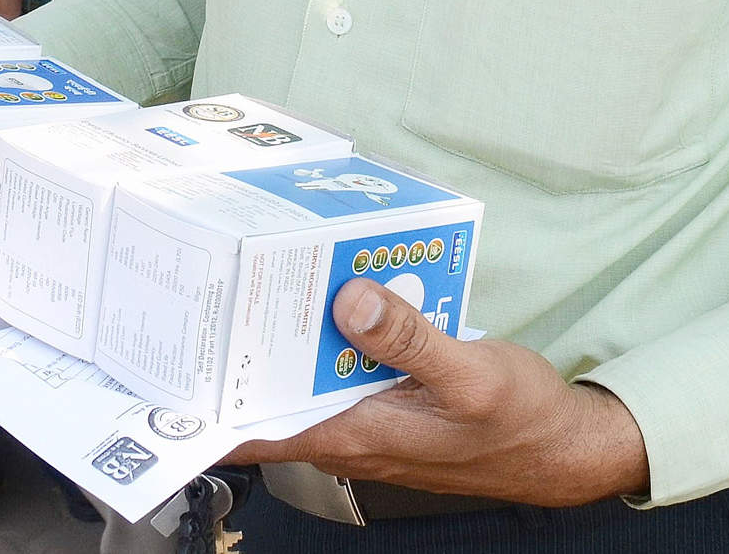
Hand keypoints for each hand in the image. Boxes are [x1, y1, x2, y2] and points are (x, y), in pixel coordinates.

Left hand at [228, 278, 649, 506]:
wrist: (560, 447)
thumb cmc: (520, 426)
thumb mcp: (472, 377)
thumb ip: (410, 341)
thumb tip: (350, 302)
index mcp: (354, 434)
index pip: (254, 432)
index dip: (205, 405)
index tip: (167, 369)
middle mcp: (348, 428)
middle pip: (267, 393)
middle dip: (233, 351)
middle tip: (202, 293)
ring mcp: (364, 412)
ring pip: (301, 374)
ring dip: (278, 336)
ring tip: (249, 280)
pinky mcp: (383, 395)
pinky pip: (337, 362)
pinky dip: (324, 331)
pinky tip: (327, 293)